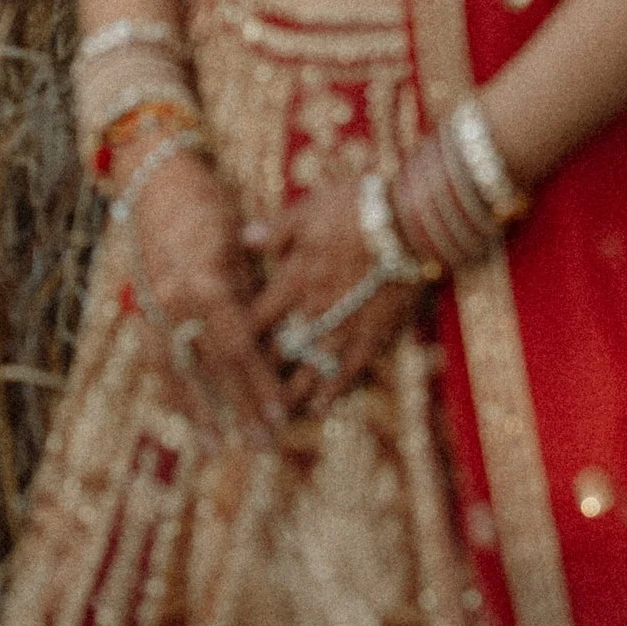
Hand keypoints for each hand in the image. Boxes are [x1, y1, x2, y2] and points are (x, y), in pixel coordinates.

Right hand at [126, 149, 284, 442]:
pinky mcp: (141, 311)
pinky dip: (172, 389)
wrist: (158, 183)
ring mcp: (151, 310)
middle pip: (211, 368)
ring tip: (216, 446)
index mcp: (205, 283)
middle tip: (262, 443)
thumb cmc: (210, 206)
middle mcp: (174, 303)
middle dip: (239, 407)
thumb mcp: (240, 245)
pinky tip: (186, 414)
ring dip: (198, 412)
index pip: (239, 348)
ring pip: (176, 374)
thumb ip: (250, 293)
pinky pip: (156, 362)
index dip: (260, 384)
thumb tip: (273, 339)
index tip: (281, 414)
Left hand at [248, 174, 424, 417]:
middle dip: (256, 379)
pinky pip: (347, 374)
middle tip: (238, 399)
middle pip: (275, 355)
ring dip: (287, 397)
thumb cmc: (358, 209)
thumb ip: (276, 230)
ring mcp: (342, 329)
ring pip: (306, 373)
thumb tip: (242, 239)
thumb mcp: (310, 209)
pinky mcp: (372, 337)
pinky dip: (330, 394)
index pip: (251, 321)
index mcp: (293, 280)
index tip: (215, 359)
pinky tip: (318, 408)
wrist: (411, 221)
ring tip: (271, 416)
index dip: (231, 342)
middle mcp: (312, 312)